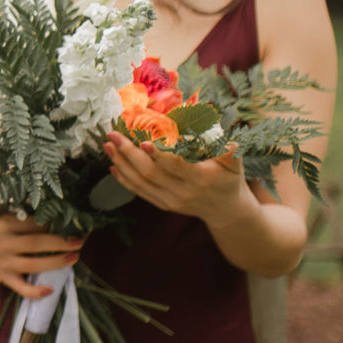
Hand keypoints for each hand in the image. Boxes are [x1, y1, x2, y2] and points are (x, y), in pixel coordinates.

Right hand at [0, 213, 83, 300]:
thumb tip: (55, 213)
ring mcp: (4, 262)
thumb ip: (24, 215)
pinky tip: (50, 290)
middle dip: (60, 243)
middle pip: (35, 243)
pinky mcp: (5, 277)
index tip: (66, 223)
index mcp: (4, 224)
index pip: (32, 223)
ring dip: (56, 262)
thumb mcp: (4, 215)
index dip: (51, 224)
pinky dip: (35, 291)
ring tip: (74, 258)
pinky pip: (20, 287)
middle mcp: (3, 243)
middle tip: (79, 242)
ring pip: (32, 264)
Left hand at [104, 133, 251, 222]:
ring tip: (108, 145)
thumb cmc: (229, 178)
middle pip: (151, 173)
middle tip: (113, 134)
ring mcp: (170, 201)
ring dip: (121, 163)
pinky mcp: (162, 205)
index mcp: (201, 179)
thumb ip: (231, 149)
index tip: (143, 141)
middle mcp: (183, 193)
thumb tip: (226, 133)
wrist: (225, 209)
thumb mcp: (235, 163)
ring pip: (141, 183)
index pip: (176, 167)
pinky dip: (124, 179)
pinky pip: (139, 192)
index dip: (159, 155)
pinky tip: (112, 165)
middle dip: (129, 153)